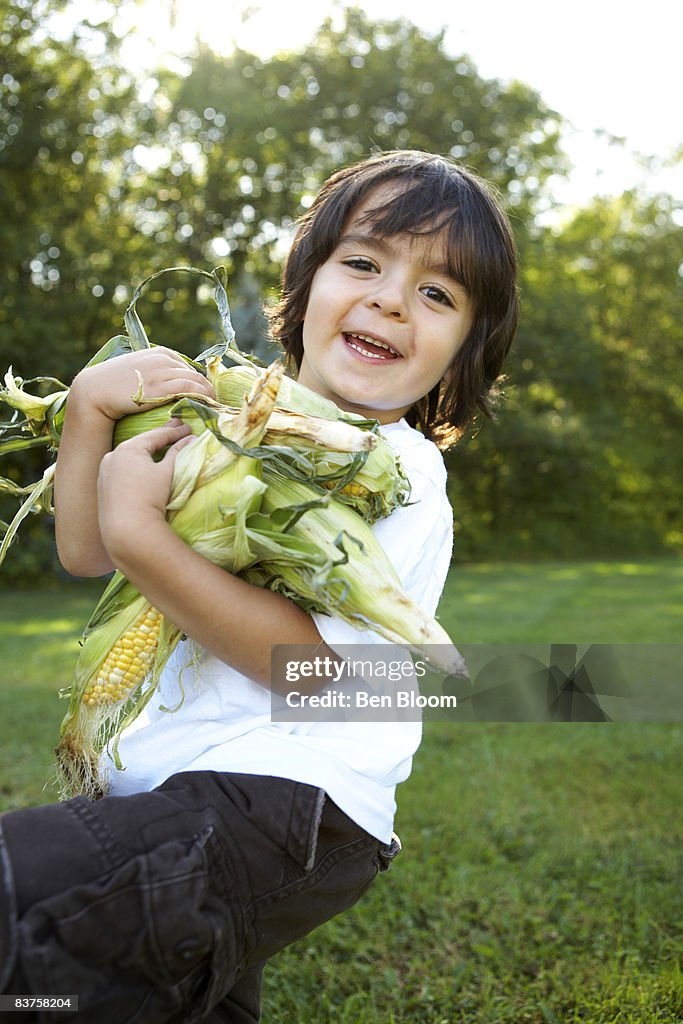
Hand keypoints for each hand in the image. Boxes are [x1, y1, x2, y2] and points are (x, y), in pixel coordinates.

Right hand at [70, 347, 214, 422]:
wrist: (95, 390)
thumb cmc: (114, 384)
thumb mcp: (139, 370)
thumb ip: (156, 373)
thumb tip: (171, 387)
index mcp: (160, 353)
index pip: (189, 369)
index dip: (200, 384)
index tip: (207, 397)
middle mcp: (163, 359)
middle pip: (196, 375)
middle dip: (207, 391)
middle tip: (216, 406)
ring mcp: (161, 372)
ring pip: (196, 382)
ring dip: (209, 397)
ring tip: (215, 410)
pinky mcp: (159, 388)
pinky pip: (188, 389)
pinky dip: (202, 397)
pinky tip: (207, 408)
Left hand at [97, 419, 194, 558]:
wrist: (127, 531)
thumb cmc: (150, 498)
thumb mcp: (168, 472)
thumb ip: (179, 453)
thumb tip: (191, 439)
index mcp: (128, 448)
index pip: (156, 435)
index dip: (174, 431)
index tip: (189, 428)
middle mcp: (112, 456)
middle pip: (141, 443)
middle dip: (159, 438)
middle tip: (176, 429)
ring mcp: (104, 472)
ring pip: (130, 457)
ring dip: (145, 452)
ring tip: (160, 448)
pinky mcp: (103, 487)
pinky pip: (122, 470)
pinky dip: (135, 466)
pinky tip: (143, 469)